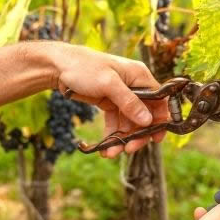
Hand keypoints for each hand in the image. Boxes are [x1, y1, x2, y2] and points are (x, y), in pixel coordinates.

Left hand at [50, 44, 169, 157]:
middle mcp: (134, 86)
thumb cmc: (85, 67)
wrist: (59, 66)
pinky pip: (116, 122)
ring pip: (129, 122)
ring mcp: (121, 96)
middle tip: (129, 149)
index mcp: (139, 76)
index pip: (159, 100)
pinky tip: (106, 148)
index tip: (156, 138)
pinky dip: (112, 135)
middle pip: (145, 115)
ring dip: (123, 138)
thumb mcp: (108, 84)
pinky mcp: (109, 103)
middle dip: (138, 134)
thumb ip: (129, 102)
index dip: (160, 120)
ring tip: (111, 153)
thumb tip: (147, 120)